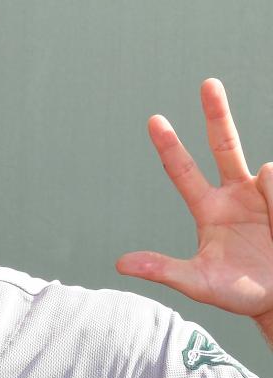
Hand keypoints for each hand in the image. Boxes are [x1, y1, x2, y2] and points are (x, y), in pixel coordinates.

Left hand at [117, 79, 272, 334]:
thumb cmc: (238, 294)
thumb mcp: (197, 283)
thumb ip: (162, 270)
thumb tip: (120, 264)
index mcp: (209, 210)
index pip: (183, 171)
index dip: (170, 147)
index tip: (154, 120)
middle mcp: (236, 193)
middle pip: (224, 144)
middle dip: (216, 113)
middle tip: (208, 83)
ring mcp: (266, 193)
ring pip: (267, 172)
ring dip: (271, 201)